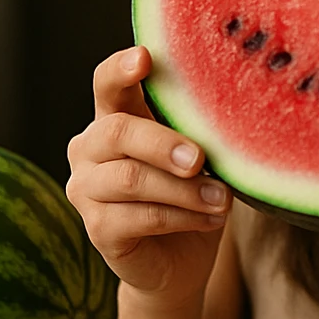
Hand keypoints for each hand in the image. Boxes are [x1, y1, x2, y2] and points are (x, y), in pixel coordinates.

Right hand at [66, 46, 230, 308]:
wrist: (181, 262)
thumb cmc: (193, 194)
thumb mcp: (200, 156)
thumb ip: (198, 132)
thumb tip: (231, 114)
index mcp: (116, 117)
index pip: (107, 84)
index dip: (121, 68)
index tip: (145, 57)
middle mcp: (90, 148)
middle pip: (118, 131)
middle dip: (164, 143)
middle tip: (201, 159)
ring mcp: (86, 189)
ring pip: (132, 179)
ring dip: (185, 190)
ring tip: (222, 199)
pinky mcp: (97, 229)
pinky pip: (141, 217)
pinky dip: (183, 217)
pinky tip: (211, 219)